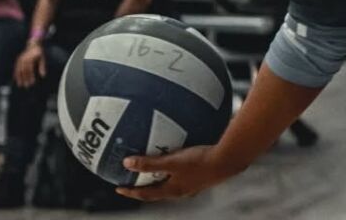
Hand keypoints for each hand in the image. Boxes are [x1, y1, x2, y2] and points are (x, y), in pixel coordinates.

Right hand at [14, 43, 46, 87]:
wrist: (33, 44)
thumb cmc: (39, 52)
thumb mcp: (42, 58)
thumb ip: (42, 66)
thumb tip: (43, 76)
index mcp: (30, 58)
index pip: (30, 69)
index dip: (30, 76)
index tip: (32, 83)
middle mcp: (24, 59)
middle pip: (24, 71)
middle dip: (25, 79)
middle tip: (26, 86)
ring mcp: (20, 59)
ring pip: (19, 70)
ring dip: (19, 78)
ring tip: (20, 85)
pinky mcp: (18, 60)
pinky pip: (16, 68)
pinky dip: (15, 74)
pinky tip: (15, 79)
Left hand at [117, 145, 239, 201]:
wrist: (227, 160)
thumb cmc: (199, 161)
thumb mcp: (172, 162)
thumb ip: (150, 163)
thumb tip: (126, 163)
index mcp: (173, 191)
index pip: (147, 194)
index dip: (131, 192)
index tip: (118, 188)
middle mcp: (181, 190)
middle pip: (158, 190)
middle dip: (144, 184)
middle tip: (132, 177)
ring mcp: (192, 183)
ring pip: (170, 181)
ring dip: (159, 175)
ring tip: (153, 164)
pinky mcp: (201, 173)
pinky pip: (181, 171)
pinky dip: (173, 165)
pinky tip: (177, 151)